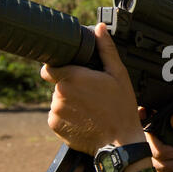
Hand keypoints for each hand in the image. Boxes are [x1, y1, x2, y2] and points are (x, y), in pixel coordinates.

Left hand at [40, 23, 145, 155]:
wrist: (119, 143)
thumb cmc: (122, 108)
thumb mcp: (119, 75)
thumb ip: (106, 50)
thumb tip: (100, 28)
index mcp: (73, 77)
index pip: (50, 67)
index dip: (60, 67)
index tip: (73, 72)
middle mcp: (59, 94)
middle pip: (58, 84)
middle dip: (71, 86)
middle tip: (93, 94)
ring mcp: (56, 111)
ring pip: (58, 100)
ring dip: (70, 101)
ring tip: (91, 108)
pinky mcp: (55, 126)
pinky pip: (57, 115)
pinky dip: (68, 116)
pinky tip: (86, 119)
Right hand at [143, 109, 172, 171]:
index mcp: (167, 129)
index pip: (151, 120)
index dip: (142, 115)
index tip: (142, 112)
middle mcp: (159, 140)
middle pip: (149, 142)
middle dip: (162, 150)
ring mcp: (156, 155)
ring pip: (152, 159)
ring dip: (167, 165)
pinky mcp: (156, 169)